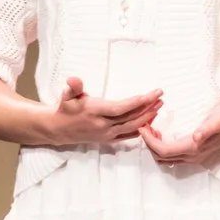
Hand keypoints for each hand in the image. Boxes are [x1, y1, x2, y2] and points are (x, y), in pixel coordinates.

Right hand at [47, 77, 161, 146]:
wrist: (58, 129)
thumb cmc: (65, 108)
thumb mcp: (66, 95)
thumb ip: (73, 87)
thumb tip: (72, 79)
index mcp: (95, 112)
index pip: (121, 108)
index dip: (138, 102)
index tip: (152, 94)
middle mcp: (103, 125)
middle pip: (131, 117)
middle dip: (148, 108)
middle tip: (161, 97)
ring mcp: (107, 134)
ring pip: (132, 127)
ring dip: (148, 117)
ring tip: (159, 106)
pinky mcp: (108, 139)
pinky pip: (129, 135)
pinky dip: (141, 129)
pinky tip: (150, 121)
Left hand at [139, 103, 219, 165]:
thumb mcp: (219, 120)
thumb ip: (207, 129)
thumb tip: (195, 137)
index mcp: (193, 148)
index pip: (163, 149)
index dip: (149, 141)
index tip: (142, 127)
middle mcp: (191, 156)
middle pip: (161, 156)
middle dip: (148, 143)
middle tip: (143, 126)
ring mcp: (194, 157)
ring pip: (166, 158)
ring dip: (155, 147)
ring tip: (151, 130)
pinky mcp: (195, 154)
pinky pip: (173, 156)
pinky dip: (162, 148)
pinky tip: (163, 134)